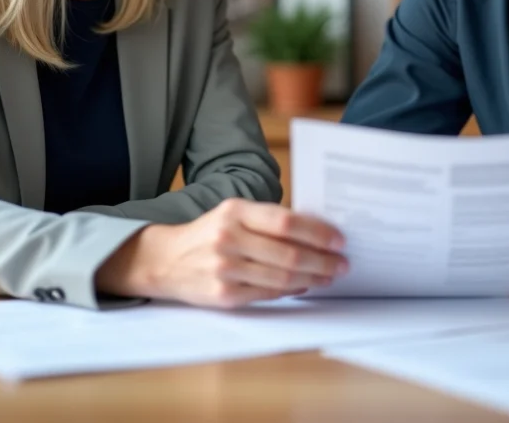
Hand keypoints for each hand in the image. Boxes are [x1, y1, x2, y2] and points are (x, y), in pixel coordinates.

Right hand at [97, 199, 348, 307]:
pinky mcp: (224, 295)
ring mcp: (225, 269)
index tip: (339, 240)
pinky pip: (268, 294)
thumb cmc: (209, 233)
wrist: (165, 260)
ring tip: (329, 276)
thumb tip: (316, 234)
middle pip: (289, 254)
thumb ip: (268, 221)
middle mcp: (228, 239)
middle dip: (323, 261)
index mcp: (234, 212)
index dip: (318, 232)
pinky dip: (291, 291)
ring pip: (282, 278)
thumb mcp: (233, 214)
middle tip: (343, 263)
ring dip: (313, 278)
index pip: (285, 222)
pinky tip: (305, 286)